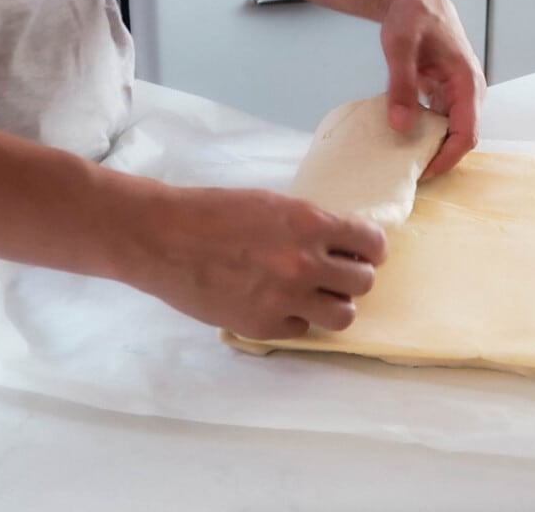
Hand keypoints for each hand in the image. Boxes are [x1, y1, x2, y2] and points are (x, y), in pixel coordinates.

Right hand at [126, 187, 385, 340]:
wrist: (162, 238)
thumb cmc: (214, 212)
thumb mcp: (274, 205)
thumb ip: (312, 225)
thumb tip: (344, 245)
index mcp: (310, 224)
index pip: (372, 243)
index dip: (370, 250)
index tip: (363, 253)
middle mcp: (304, 263)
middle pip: (364, 283)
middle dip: (352, 277)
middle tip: (335, 274)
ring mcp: (285, 299)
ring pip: (343, 315)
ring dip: (333, 304)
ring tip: (314, 295)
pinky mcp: (263, 326)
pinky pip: (303, 329)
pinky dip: (295, 319)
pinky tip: (276, 304)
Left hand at [380, 0, 485, 178]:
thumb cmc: (412, 14)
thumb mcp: (400, 46)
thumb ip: (401, 85)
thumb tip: (399, 125)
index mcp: (468, 82)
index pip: (467, 133)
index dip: (446, 158)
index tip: (422, 173)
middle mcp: (469, 92)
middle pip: (461, 138)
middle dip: (438, 158)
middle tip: (407, 172)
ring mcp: (458, 94)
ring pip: (450, 132)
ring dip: (430, 148)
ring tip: (403, 161)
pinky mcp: (445, 95)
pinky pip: (440, 123)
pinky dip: (423, 134)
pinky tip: (402, 139)